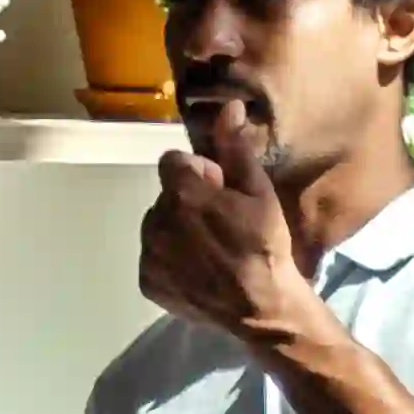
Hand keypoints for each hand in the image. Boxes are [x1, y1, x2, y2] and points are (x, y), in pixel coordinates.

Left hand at [140, 99, 314, 345]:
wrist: (261, 307)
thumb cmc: (265, 245)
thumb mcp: (259, 192)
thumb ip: (235, 148)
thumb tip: (227, 106)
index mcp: (182, 193)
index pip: (172, 163)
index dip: (198, 173)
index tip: (219, 190)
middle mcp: (156, 220)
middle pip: (165, 196)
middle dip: (187, 202)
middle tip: (219, 223)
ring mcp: (149, 253)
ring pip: (157, 226)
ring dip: (176, 230)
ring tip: (208, 249)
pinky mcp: (147, 281)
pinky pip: (153, 258)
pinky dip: (170, 261)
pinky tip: (197, 269)